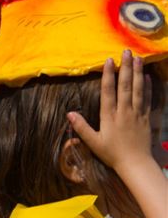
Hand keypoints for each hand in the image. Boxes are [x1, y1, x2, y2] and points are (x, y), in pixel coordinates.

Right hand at [67, 50, 152, 171]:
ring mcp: (137, 114)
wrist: (136, 165)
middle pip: (125, 86)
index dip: (108, 75)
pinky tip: (146, 77)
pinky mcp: (147, 118)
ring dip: (137, 73)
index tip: (109, 61)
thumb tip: (69, 113)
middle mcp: (124, 111)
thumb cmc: (112, 154)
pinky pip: (148, 100)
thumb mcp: (93, 142)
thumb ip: (81, 127)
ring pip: (138, 90)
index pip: (108, 91)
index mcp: (110, 116)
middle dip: (125, 68)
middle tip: (126, 52)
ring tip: (137, 58)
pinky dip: (147, 87)